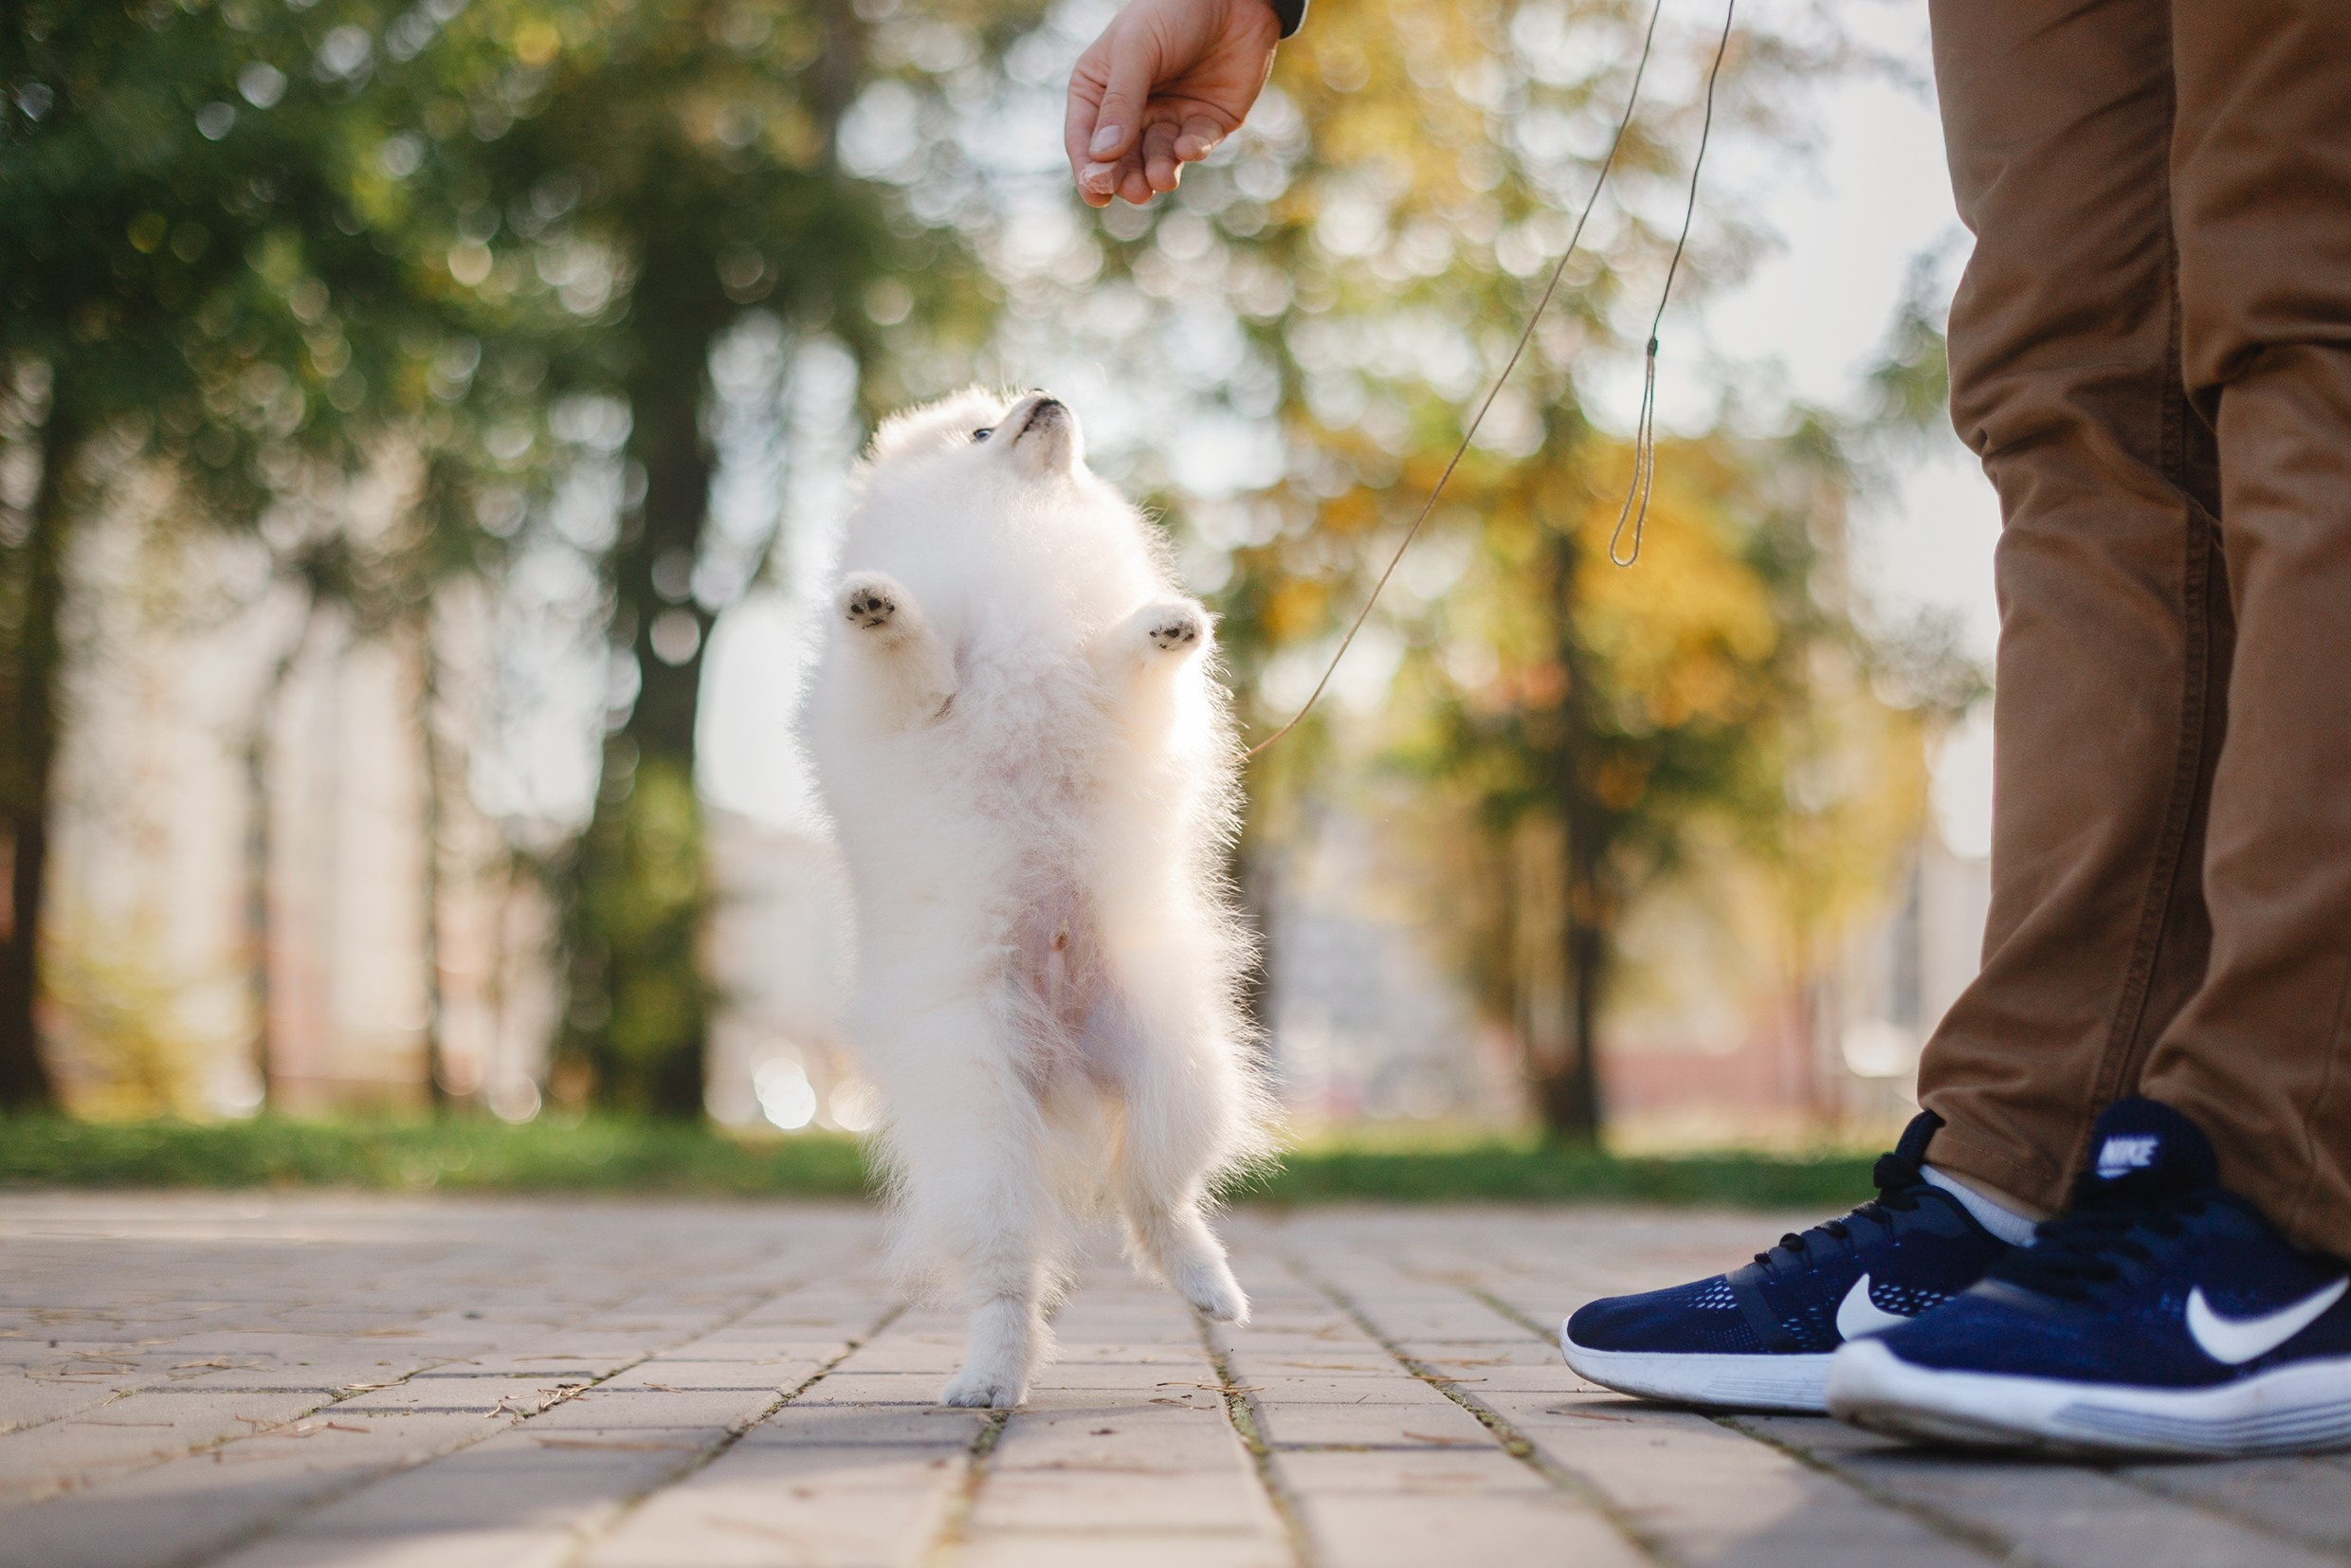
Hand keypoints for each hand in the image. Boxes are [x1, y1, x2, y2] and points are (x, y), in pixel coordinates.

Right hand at [1065, 0, 1281, 207]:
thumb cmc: (1174, 12)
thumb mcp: (1137, 50)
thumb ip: (1121, 102)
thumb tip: (1103, 156)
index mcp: (1099, 88)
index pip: (1085, 138)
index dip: (1089, 168)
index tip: (1096, 191)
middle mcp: (1130, 109)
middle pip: (1120, 159)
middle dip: (1125, 178)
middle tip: (1133, 192)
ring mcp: (1168, 117)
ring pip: (1156, 159)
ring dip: (1157, 172)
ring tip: (1160, 180)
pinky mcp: (1204, 123)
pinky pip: (1193, 146)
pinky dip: (1190, 150)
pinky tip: (1188, 146)